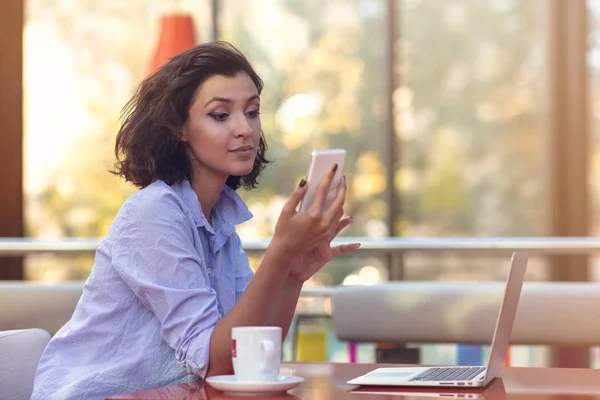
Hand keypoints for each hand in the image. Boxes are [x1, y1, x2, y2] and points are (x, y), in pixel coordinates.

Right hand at [269, 164, 360, 281]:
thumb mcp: (286, 211)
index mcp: (313, 215)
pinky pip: (338, 221)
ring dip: (341, 199)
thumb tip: (306, 181)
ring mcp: (327, 231)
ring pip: (340, 211)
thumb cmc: (283, 230)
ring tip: (340, 188)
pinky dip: (340, 212)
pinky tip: (340, 206)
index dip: (328, 177)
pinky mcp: (327, 236)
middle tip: (342, 177)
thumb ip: (297, 195)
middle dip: (342, 187)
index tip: (333, 167)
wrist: (285, 252)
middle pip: (338, 200)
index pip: (323, 191)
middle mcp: (323, 223)